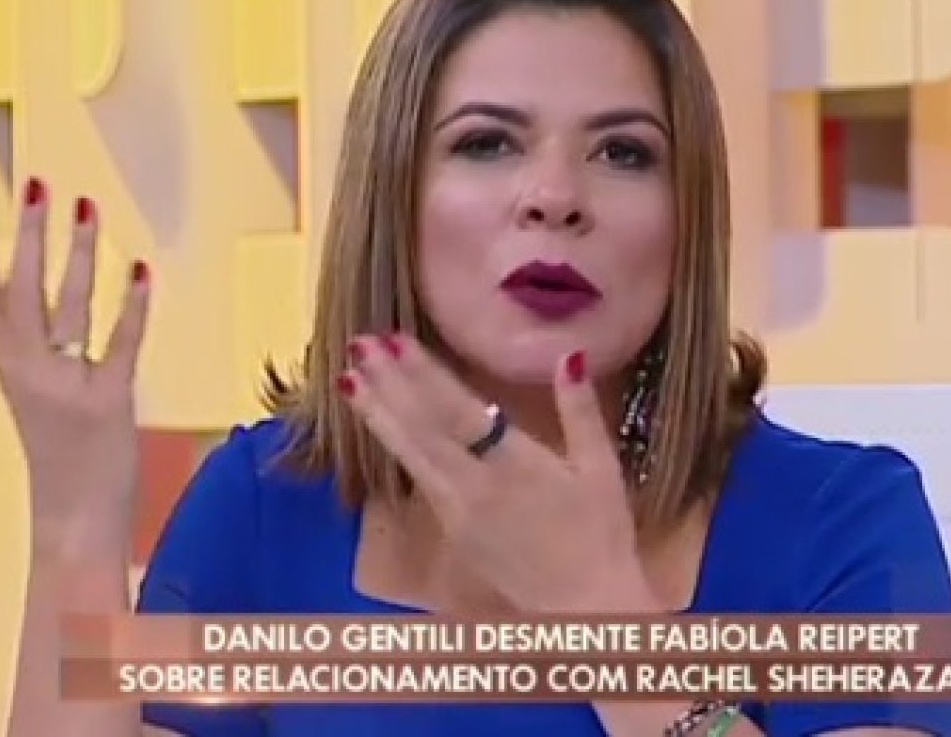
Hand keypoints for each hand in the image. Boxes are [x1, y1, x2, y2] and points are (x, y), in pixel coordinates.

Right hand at [0, 181, 150, 558]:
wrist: (71, 526)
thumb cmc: (62, 463)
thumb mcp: (37, 403)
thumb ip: (40, 359)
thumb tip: (55, 320)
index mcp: (9, 369)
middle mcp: (29, 372)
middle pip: (23, 289)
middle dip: (29, 233)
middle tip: (38, 182)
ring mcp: (67, 386)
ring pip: (69, 306)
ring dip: (78, 254)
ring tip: (86, 208)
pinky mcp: (109, 402)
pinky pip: (122, 343)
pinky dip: (133, 305)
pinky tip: (142, 268)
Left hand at [337, 333, 657, 613]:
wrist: (584, 609)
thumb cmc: (601, 533)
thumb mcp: (601, 469)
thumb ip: (580, 411)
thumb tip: (571, 356)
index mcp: (516, 464)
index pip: (458, 411)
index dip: (423, 375)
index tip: (394, 340)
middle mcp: (476, 486)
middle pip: (422, 429)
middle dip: (388, 384)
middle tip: (357, 345)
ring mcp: (457, 510)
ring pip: (410, 454)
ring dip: (379, 414)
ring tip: (349, 380)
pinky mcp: (452, 529)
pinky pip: (417, 476)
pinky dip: (394, 444)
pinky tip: (379, 422)